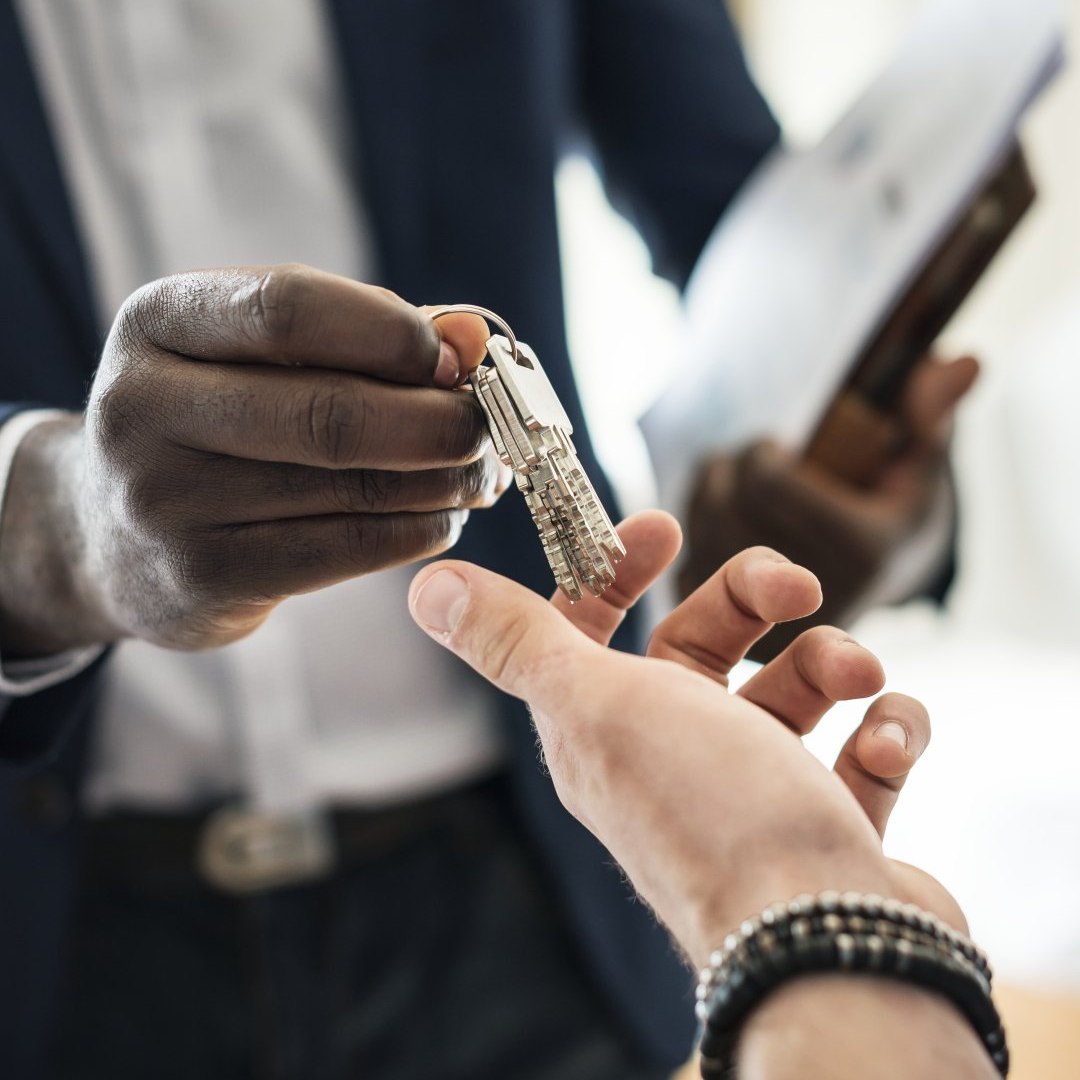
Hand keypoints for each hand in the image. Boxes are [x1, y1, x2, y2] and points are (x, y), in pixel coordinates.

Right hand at [0, 265, 506, 653]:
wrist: (108, 534)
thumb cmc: (214, 422)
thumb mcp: (259, 355)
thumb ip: (365, 334)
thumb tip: (472, 334)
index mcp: (158, 322)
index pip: (289, 308)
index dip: (393, 334)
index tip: (456, 359)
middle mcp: (144, 407)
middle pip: (330, 412)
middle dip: (437, 422)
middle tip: (486, 429)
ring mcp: (167, 500)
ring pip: (348, 487)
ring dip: (441, 481)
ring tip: (478, 473)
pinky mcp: (204, 576)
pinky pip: (344, 550)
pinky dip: (416, 531)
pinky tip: (442, 517)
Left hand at [408, 512, 963, 966]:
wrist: (823, 943)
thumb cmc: (708, 811)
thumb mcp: (595, 703)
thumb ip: (516, 641)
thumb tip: (428, 587)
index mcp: (605, 727)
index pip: (591, 631)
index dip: (614, 572)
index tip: (662, 529)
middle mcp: (673, 758)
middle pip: (704, 644)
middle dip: (751, 597)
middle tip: (798, 588)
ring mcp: (755, 793)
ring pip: (793, 688)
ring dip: (832, 661)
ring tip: (858, 678)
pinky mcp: (828, 824)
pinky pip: (863, 750)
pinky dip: (887, 730)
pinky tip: (886, 741)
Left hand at [680, 355, 978, 657]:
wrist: (873, 584)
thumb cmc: (895, 508)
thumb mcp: (920, 464)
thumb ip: (932, 413)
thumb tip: (965, 361)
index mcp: (862, 550)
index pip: (767, 482)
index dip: (759, 452)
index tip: (776, 445)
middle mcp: (816, 593)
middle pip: (727, 504)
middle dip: (730, 467)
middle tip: (751, 459)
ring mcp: (772, 620)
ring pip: (699, 532)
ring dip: (707, 493)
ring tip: (736, 483)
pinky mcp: (735, 637)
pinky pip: (686, 564)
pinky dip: (695, 533)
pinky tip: (720, 519)